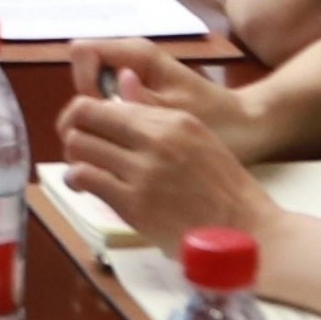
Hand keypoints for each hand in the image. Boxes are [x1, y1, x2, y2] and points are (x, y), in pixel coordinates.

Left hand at [51, 46, 273, 250]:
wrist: (246, 231)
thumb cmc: (224, 190)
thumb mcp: (198, 140)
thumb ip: (159, 120)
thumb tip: (122, 89)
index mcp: (173, 120)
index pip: (108, 103)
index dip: (88, 115)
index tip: (89, 129)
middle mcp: (156, 139)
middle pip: (85, 116)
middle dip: (74, 131)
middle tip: (80, 149)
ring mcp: (143, 171)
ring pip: (79, 145)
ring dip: (75, 157)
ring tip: (84, 170)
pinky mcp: (134, 203)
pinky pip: (86, 178)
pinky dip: (78, 181)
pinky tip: (85, 187)